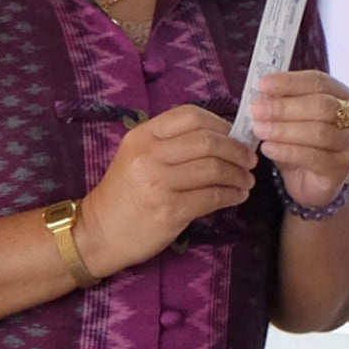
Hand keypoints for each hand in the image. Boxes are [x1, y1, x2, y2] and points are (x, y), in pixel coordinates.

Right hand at [77, 105, 255, 276]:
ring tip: (246, 180)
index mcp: (142, 136)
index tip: (235, 135)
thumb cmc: (124, 194)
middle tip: (250, 159)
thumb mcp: (137, 156)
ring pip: (213, 168)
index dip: (220, 123)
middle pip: (207, 141)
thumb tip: (222, 136)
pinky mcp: (169, 211)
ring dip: (238, 174)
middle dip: (236, 149)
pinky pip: (212, 196)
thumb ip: (171, 143)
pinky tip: (238, 196)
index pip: (190, 115)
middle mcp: (149, 155)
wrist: (98, 233)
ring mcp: (158, 183)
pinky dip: (232, 194)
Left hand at [250, 71, 348, 208]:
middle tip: (257, 110)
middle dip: (285, 107)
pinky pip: (313, 158)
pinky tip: (268, 149)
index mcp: (343, 96)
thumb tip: (263, 92)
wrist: (311, 183)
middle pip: (321, 106)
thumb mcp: (292, 119)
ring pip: (318, 133)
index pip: (319, 82)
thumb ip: (282, 103)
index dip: (290, 82)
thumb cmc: (302, 143)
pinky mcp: (341, 169)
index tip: (263, 84)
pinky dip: (287, 151)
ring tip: (259, 129)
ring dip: (284, 130)